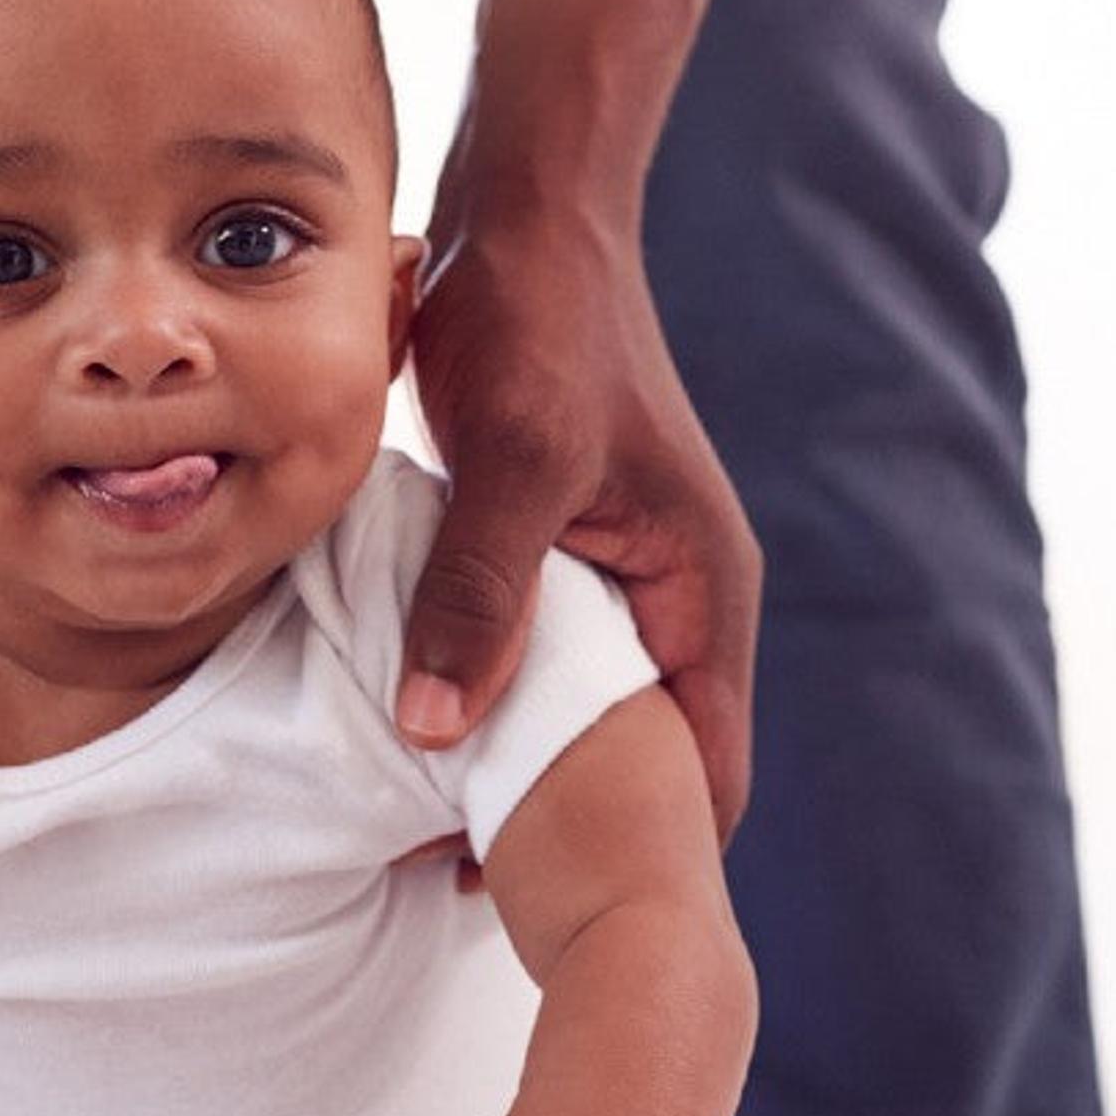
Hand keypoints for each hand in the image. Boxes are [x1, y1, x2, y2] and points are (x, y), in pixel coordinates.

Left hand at [401, 186, 759, 837]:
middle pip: (639, 758)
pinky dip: (486, 697)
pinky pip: (535, 654)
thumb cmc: (542, 321)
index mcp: (705, 594)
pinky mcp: (564, 548)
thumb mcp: (515, 462)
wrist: (531, 209)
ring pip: (578, 709)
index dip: (636, 854)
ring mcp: (622, 576)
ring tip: (422, 826)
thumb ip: (484, 596)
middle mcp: (678, 598)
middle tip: (453, 880)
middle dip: (564, 824)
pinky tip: (410, 727)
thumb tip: (438, 733)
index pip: (703, 773)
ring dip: (515, 763)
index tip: (536, 905)